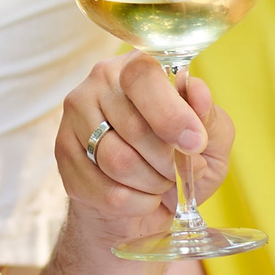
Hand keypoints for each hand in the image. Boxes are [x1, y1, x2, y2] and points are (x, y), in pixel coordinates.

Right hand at [56, 52, 235, 253]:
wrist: (143, 208)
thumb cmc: (181, 164)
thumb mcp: (210, 141)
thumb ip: (208, 117)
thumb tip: (198, 93)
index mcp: (139, 67)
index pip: (143, 75)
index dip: (171, 114)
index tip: (194, 144)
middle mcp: (100, 82)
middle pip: (133, 126)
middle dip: (167, 162)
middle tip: (178, 173)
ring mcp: (75, 117)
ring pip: (117, 160)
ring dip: (151, 184)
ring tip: (159, 184)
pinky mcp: (63, 155)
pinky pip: (105, 191)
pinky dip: (135, 204)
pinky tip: (141, 198)